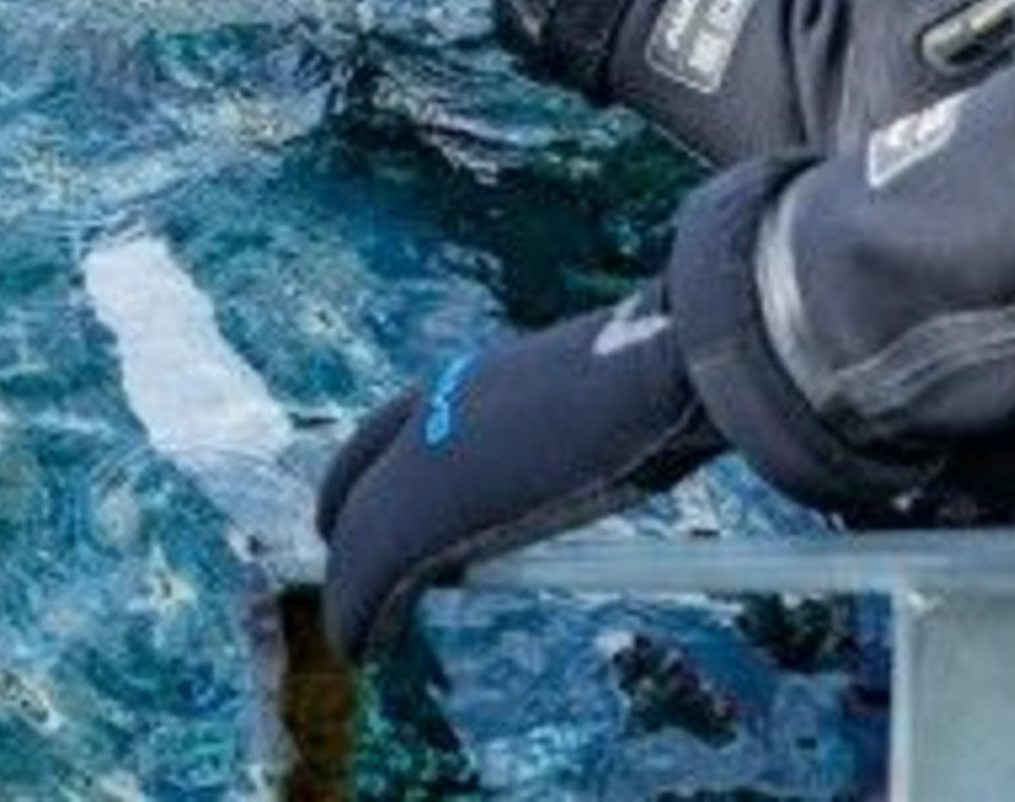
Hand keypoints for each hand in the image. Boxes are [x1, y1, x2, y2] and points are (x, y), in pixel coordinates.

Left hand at [317, 289, 717, 658]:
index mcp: (478, 378)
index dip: (382, 473)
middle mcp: (437, 406)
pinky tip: (360, 646)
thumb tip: (660, 448)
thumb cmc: (664, 382)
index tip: (393, 518)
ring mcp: (422, 455)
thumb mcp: (622, 408)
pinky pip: (370, 574)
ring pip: (359, 530)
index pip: (400, 423)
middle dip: (350, 525)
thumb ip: (602, 437)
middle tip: (351, 580)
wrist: (654, 367)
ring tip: (355, 637)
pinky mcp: (420, 511)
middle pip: (360, 467)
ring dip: (353, 588)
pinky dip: (357, 615)